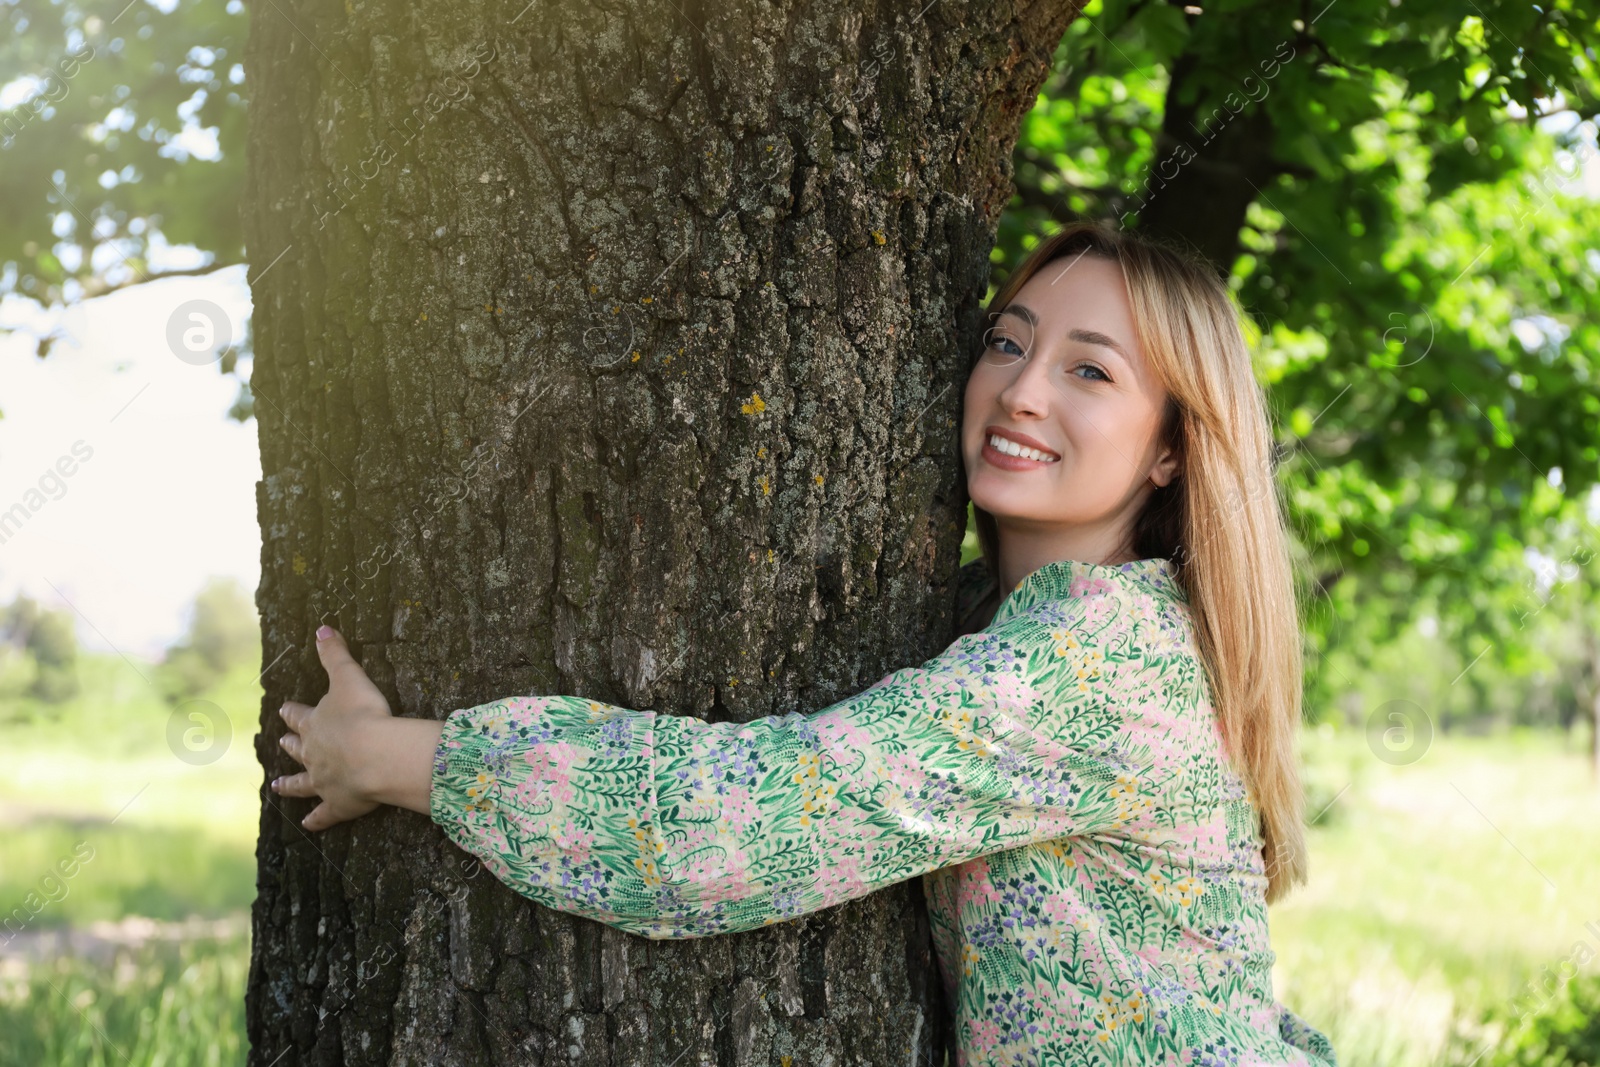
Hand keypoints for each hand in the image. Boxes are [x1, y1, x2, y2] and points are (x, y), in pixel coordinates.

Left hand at [272, 625, 392, 830]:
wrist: (375, 755)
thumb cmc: (364, 714)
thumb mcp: (349, 677)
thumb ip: (335, 654)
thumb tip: (322, 627)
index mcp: (314, 724)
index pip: (298, 715)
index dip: (292, 711)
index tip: (284, 709)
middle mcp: (313, 754)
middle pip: (297, 749)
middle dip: (289, 744)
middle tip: (280, 742)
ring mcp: (323, 781)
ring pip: (302, 784)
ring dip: (290, 785)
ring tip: (277, 787)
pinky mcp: (337, 804)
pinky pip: (324, 815)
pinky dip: (316, 820)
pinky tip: (309, 825)